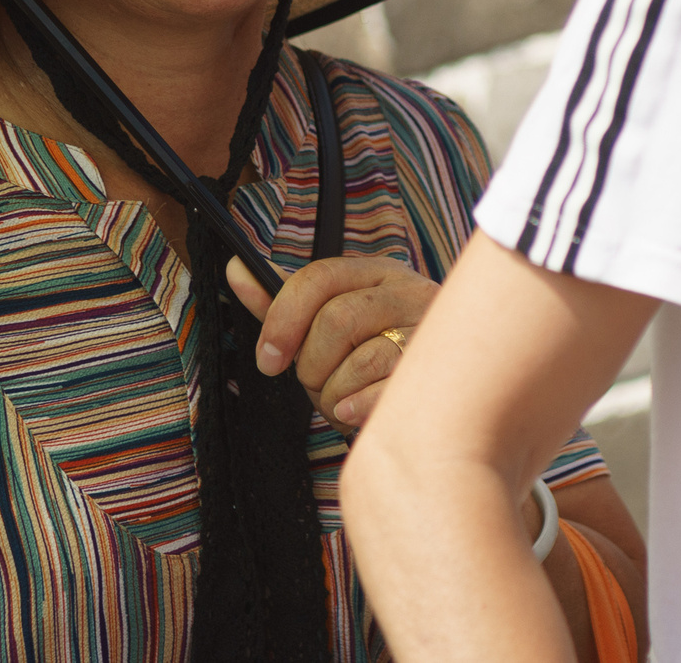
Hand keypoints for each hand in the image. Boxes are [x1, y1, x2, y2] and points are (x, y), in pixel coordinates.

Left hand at [226, 255, 437, 430]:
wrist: (433, 394)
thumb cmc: (370, 358)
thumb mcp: (328, 325)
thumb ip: (285, 304)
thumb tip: (237, 269)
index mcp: (377, 273)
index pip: (319, 277)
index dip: (284, 319)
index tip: (269, 358)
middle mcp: (408, 292)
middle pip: (337, 320)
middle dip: (313, 366)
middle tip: (319, 383)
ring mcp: (431, 332)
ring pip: (362, 361)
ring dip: (336, 395)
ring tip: (345, 399)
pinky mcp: (443, 375)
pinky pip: (385, 394)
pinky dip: (359, 409)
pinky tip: (356, 411)